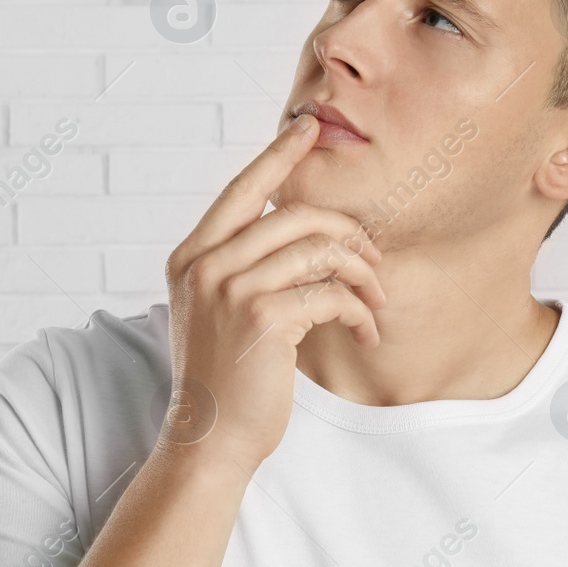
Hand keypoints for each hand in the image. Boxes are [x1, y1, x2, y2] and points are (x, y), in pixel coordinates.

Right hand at [163, 113, 386, 471]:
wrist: (209, 438)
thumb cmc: (224, 376)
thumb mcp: (217, 309)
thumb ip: (241, 265)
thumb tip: (299, 230)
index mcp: (191, 256)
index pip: (242, 189)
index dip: (278, 155)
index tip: (308, 128)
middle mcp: (205, 265)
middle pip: (296, 216)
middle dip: (349, 234)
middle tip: (376, 262)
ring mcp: (231, 289)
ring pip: (321, 251)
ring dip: (363, 276)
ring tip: (375, 304)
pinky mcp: (263, 318)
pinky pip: (331, 293)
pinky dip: (360, 311)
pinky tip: (366, 331)